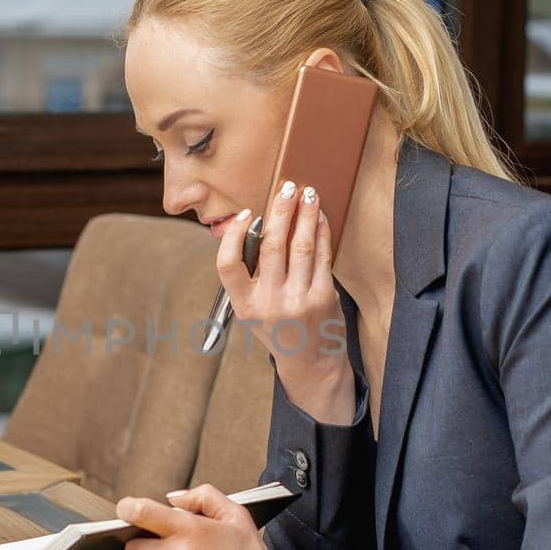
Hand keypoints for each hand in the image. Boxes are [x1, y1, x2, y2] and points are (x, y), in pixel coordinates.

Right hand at [217, 180, 353, 422]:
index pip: (227, 265)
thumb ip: (249, 275)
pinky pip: (321, 256)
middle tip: (286, 188)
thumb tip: (251, 225)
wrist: (310, 361)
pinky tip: (321, 218)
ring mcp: (298, 300)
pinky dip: (321, 232)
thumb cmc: (277, 327)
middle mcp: (268, 303)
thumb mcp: (252, 309)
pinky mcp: (323, 297)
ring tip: (308, 194)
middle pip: (269, 245)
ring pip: (299, 245)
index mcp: (244, 305)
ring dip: (305, 214)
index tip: (247, 214)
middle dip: (280, 211)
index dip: (233, 235)